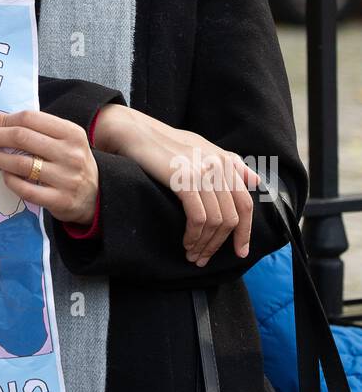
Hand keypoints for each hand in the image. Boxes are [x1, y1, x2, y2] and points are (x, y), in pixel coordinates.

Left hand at [0, 110, 97, 224]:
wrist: (96, 197)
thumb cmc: (70, 163)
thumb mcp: (61, 141)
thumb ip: (33, 130)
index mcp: (70, 132)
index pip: (30, 119)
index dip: (4, 119)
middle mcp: (70, 153)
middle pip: (22, 138)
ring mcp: (65, 178)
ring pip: (21, 163)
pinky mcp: (59, 200)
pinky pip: (26, 189)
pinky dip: (10, 181)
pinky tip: (2, 175)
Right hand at [93, 105, 258, 264]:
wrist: (135, 132)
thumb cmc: (165, 143)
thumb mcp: (202, 147)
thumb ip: (230, 163)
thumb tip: (255, 181)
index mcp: (225, 161)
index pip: (245, 204)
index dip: (245, 232)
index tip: (239, 252)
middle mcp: (219, 167)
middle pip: (232, 217)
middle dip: (220, 244)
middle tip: (204, 258)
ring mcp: (203, 173)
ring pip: (216, 221)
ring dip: (205, 244)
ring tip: (192, 255)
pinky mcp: (185, 180)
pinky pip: (198, 218)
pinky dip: (194, 236)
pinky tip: (186, 242)